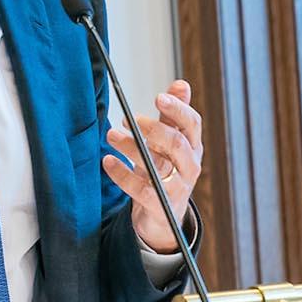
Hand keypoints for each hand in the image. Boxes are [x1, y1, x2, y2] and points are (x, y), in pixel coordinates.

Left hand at [104, 80, 201, 252]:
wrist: (163, 216)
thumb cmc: (166, 173)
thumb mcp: (170, 144)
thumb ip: (173, 117)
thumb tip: (181, 84)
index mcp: (193, 147)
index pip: (192, 124)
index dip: (178, 109)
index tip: (159, 97)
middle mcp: (189, 167)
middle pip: (176, 143)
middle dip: (153, 128)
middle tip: (129, 119)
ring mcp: (177, 188)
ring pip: (157, 164)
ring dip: (131, 147)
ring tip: (111, 135)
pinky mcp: (160, 206)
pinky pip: (141, 189)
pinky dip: (122, 174)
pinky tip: (108, 161)